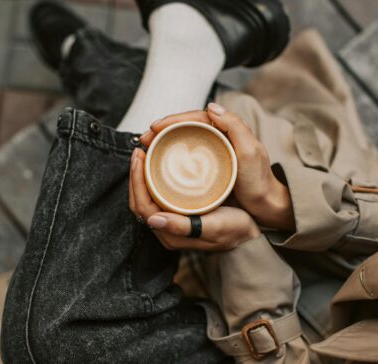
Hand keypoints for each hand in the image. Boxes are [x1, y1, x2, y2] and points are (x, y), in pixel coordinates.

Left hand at [129, 147, 260, 250]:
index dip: (136, 181)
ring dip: (142, 176)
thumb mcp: (213, 228)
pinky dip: (153, 180)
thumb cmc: (235, 230)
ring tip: (145, 154)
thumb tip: (153, 220)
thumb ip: (183, 227)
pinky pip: (158, 195)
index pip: (142, 206)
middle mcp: (167, 229)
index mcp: (171, 235)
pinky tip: (158, 165)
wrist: (250, 234)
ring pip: (147, 197)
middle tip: (139, 151)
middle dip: (135, 176)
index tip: (139, 157)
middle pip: (140, 201)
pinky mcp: (179, 213)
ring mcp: (171, 221)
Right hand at [140, 105, 293, 230]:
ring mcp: (213, 151)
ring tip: (147, 148)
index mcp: (228, 128)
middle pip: (186, 127)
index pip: (196, 117)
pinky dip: (171, 155)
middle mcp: (220, 136)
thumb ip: (235, 126)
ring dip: (164, 141)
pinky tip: (160, 161)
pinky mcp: (209, 165)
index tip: (154, 127)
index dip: (173, 119)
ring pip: (184, 140)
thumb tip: (211, 106)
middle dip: (162, 129)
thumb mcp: (250, 152)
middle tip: (144, 139)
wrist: (266, 204)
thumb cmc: (259, 181)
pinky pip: (187, 154)